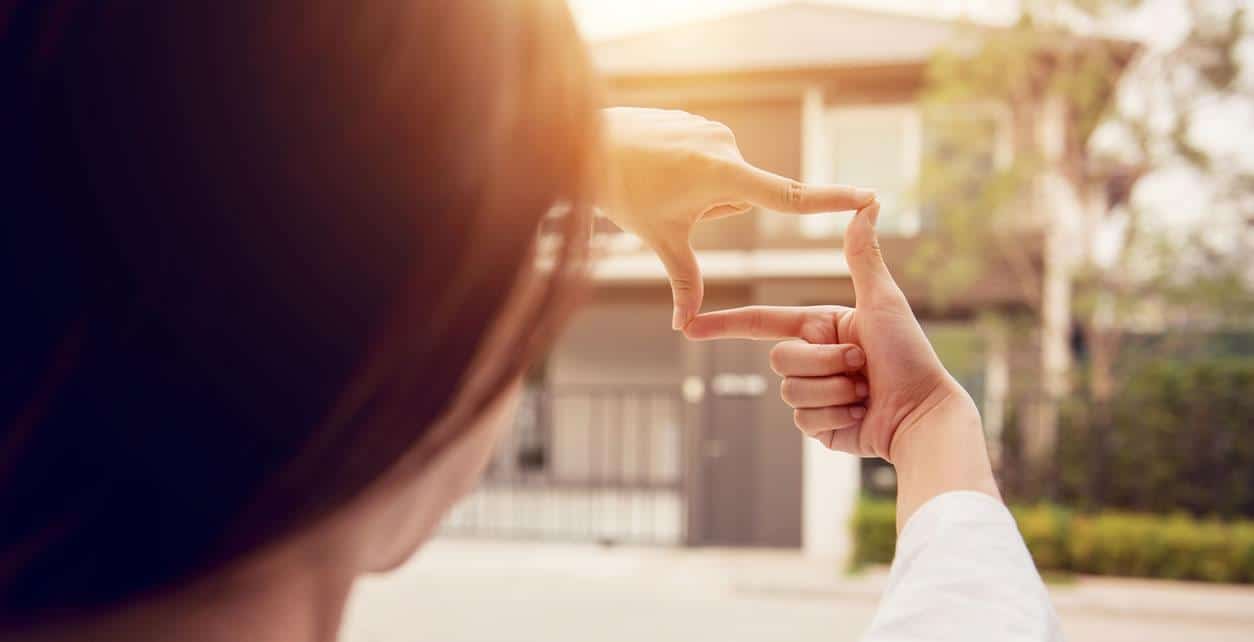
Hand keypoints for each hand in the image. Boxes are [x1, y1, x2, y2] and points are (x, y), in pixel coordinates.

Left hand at [601, 107, 874, 329]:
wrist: (583, 141)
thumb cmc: (622, 192)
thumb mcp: (659, 239)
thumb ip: (685, 281)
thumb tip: (686, 327)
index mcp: (725, 175)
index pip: (789, 196)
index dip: (831, 201)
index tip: (868, 198)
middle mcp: (727, 145)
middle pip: (742, 197)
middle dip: (714, 209)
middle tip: (671, 203)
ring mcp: (713, 129)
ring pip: (723, 178)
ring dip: (700, 190)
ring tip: (659, 183)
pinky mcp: (699, 120)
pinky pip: (707, 157)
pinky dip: (688, 170)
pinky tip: (655, 166)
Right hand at [682, 201, 972, 460]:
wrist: (923, 415)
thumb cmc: (909, 354)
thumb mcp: (883, 301)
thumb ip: (863, 256)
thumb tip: (868, 203)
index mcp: (821, 326)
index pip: (762, 321)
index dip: (725, 323)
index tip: (689, 325)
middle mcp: (815, 358)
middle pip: (780, 358)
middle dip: (823, 362)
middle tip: (861, 364)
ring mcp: (815, 394)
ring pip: (790, 392)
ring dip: (833, 392)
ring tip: (864, 390)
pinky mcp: (820, 426)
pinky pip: (804, 421)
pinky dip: (835, 418)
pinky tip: (861, 415)